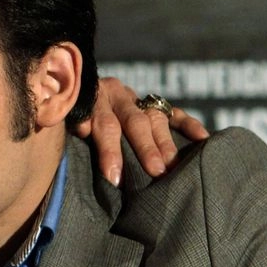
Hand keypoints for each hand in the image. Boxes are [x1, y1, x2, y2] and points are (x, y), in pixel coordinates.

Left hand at [75, 77, 209, 185]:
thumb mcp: (63, 117)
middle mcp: (117, 96)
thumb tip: (80, 129)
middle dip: (145, 149)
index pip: (104, 125)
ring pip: (155, 119)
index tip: (114, 177)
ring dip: (165, 143)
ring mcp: (138, 99)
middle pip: (135, 122)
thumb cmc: (67, 117)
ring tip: (173, 166)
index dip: (109, 151)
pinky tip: (203, 138)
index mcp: (93, 99)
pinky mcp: (153, 104)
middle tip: (156, 172)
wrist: (74, 89)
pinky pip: (175, 113)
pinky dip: (190, 125)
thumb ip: (73, 121)